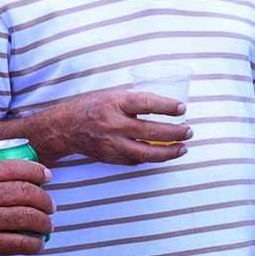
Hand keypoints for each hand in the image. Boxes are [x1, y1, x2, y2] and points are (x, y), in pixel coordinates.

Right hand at [0, 159, 54, 255]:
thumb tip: (14, 179)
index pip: (13, 168)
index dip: (36, 171)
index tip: (47, 176)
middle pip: (25, 192)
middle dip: (44, 199)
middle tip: (51, 206)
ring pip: (28, 216)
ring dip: (44, 221)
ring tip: (48, 224)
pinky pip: (21, 242)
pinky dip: (35, 243)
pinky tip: (38, 244)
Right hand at [34, 87, 189, 166]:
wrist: (65, 127)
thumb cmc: (92, 106)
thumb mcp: (113, 95)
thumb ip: (135, 101)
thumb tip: (166, 105)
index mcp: (115, 103)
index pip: (147, 103)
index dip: (167, 106)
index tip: (183, 109)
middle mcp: (114, 124)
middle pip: (152, 131)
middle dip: (175, 133)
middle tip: (189, 131)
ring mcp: (113, 144)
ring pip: (147, 153)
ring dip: (169, 152)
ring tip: (183, 148)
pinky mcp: (112, 157)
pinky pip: (137, 160)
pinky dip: (152, 158)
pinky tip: (164, 154)